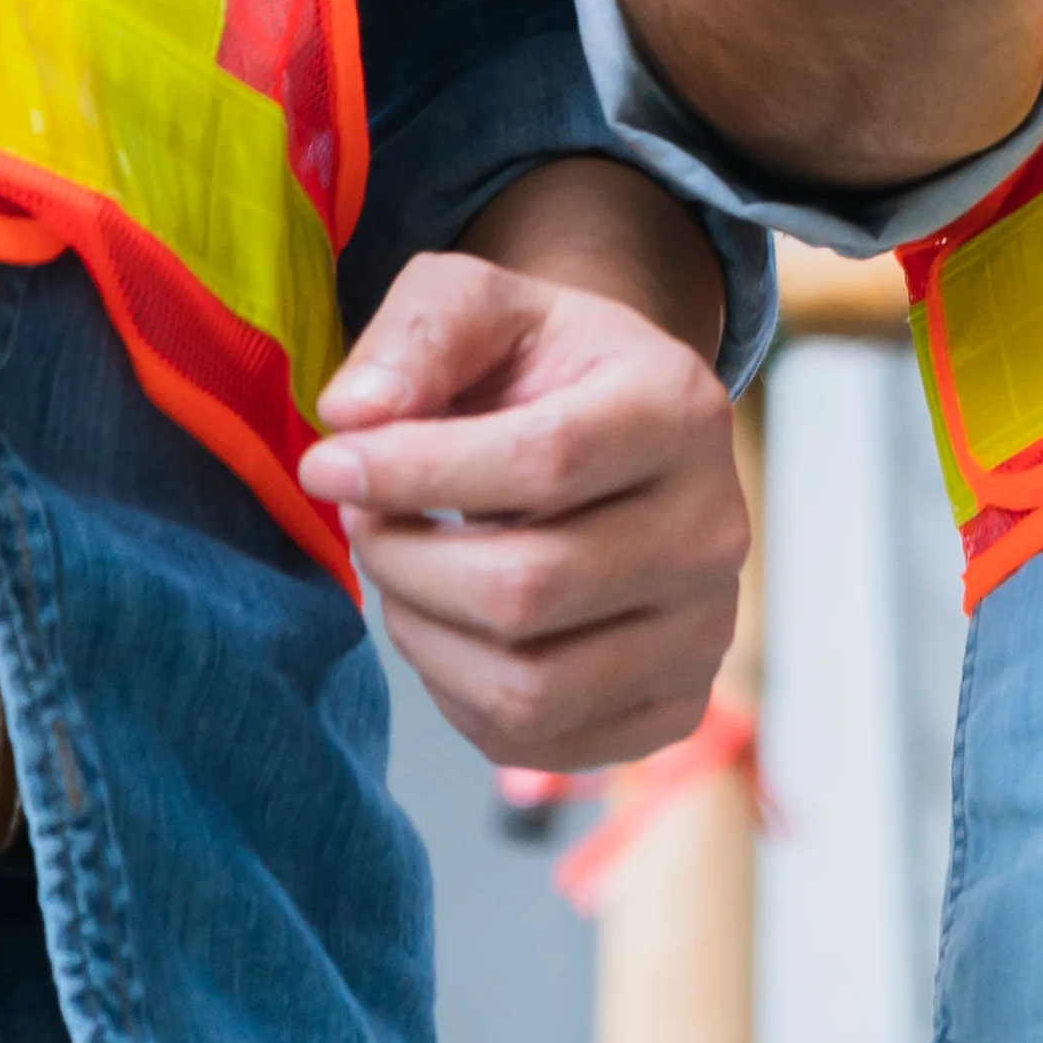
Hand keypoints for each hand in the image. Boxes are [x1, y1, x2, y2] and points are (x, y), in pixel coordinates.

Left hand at [312, 197, 748, 770]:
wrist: (613, 435)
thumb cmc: (536, 367)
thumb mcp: (480, 304)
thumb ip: (417, 335)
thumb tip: (352, 414)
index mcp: (681, 408)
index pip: (546, 461)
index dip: (415, 472)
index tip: (327, 464)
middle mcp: (716, 529)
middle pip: (528, 588)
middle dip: (406, 560)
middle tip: (365, 522)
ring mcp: (704, 631)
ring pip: (527, 684)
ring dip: (423, 634)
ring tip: (403, 569)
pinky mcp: (675, 706)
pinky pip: (536, 739)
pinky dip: (458, 694)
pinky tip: (448, 626)